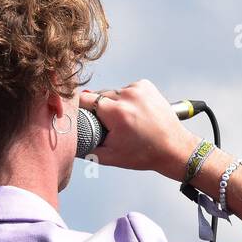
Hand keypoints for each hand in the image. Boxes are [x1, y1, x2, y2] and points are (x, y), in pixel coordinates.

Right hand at [78, 79, 198, 177]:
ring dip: (113, 103)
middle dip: (99, 110)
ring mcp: (138, 88)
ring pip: (112, 92)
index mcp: (117, 113)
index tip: (78, 115)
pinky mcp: (146, 85)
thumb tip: (67, 142)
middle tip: (109, 126)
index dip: (78, 107)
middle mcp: (127, 96)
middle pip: (98, 96)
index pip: (84, 99)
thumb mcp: (110, 157)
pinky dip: (126, 99)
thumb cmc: (143, 154)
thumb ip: (85, 148)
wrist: (174, 148)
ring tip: (126, 121)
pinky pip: (126, 89)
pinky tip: (134, 112)